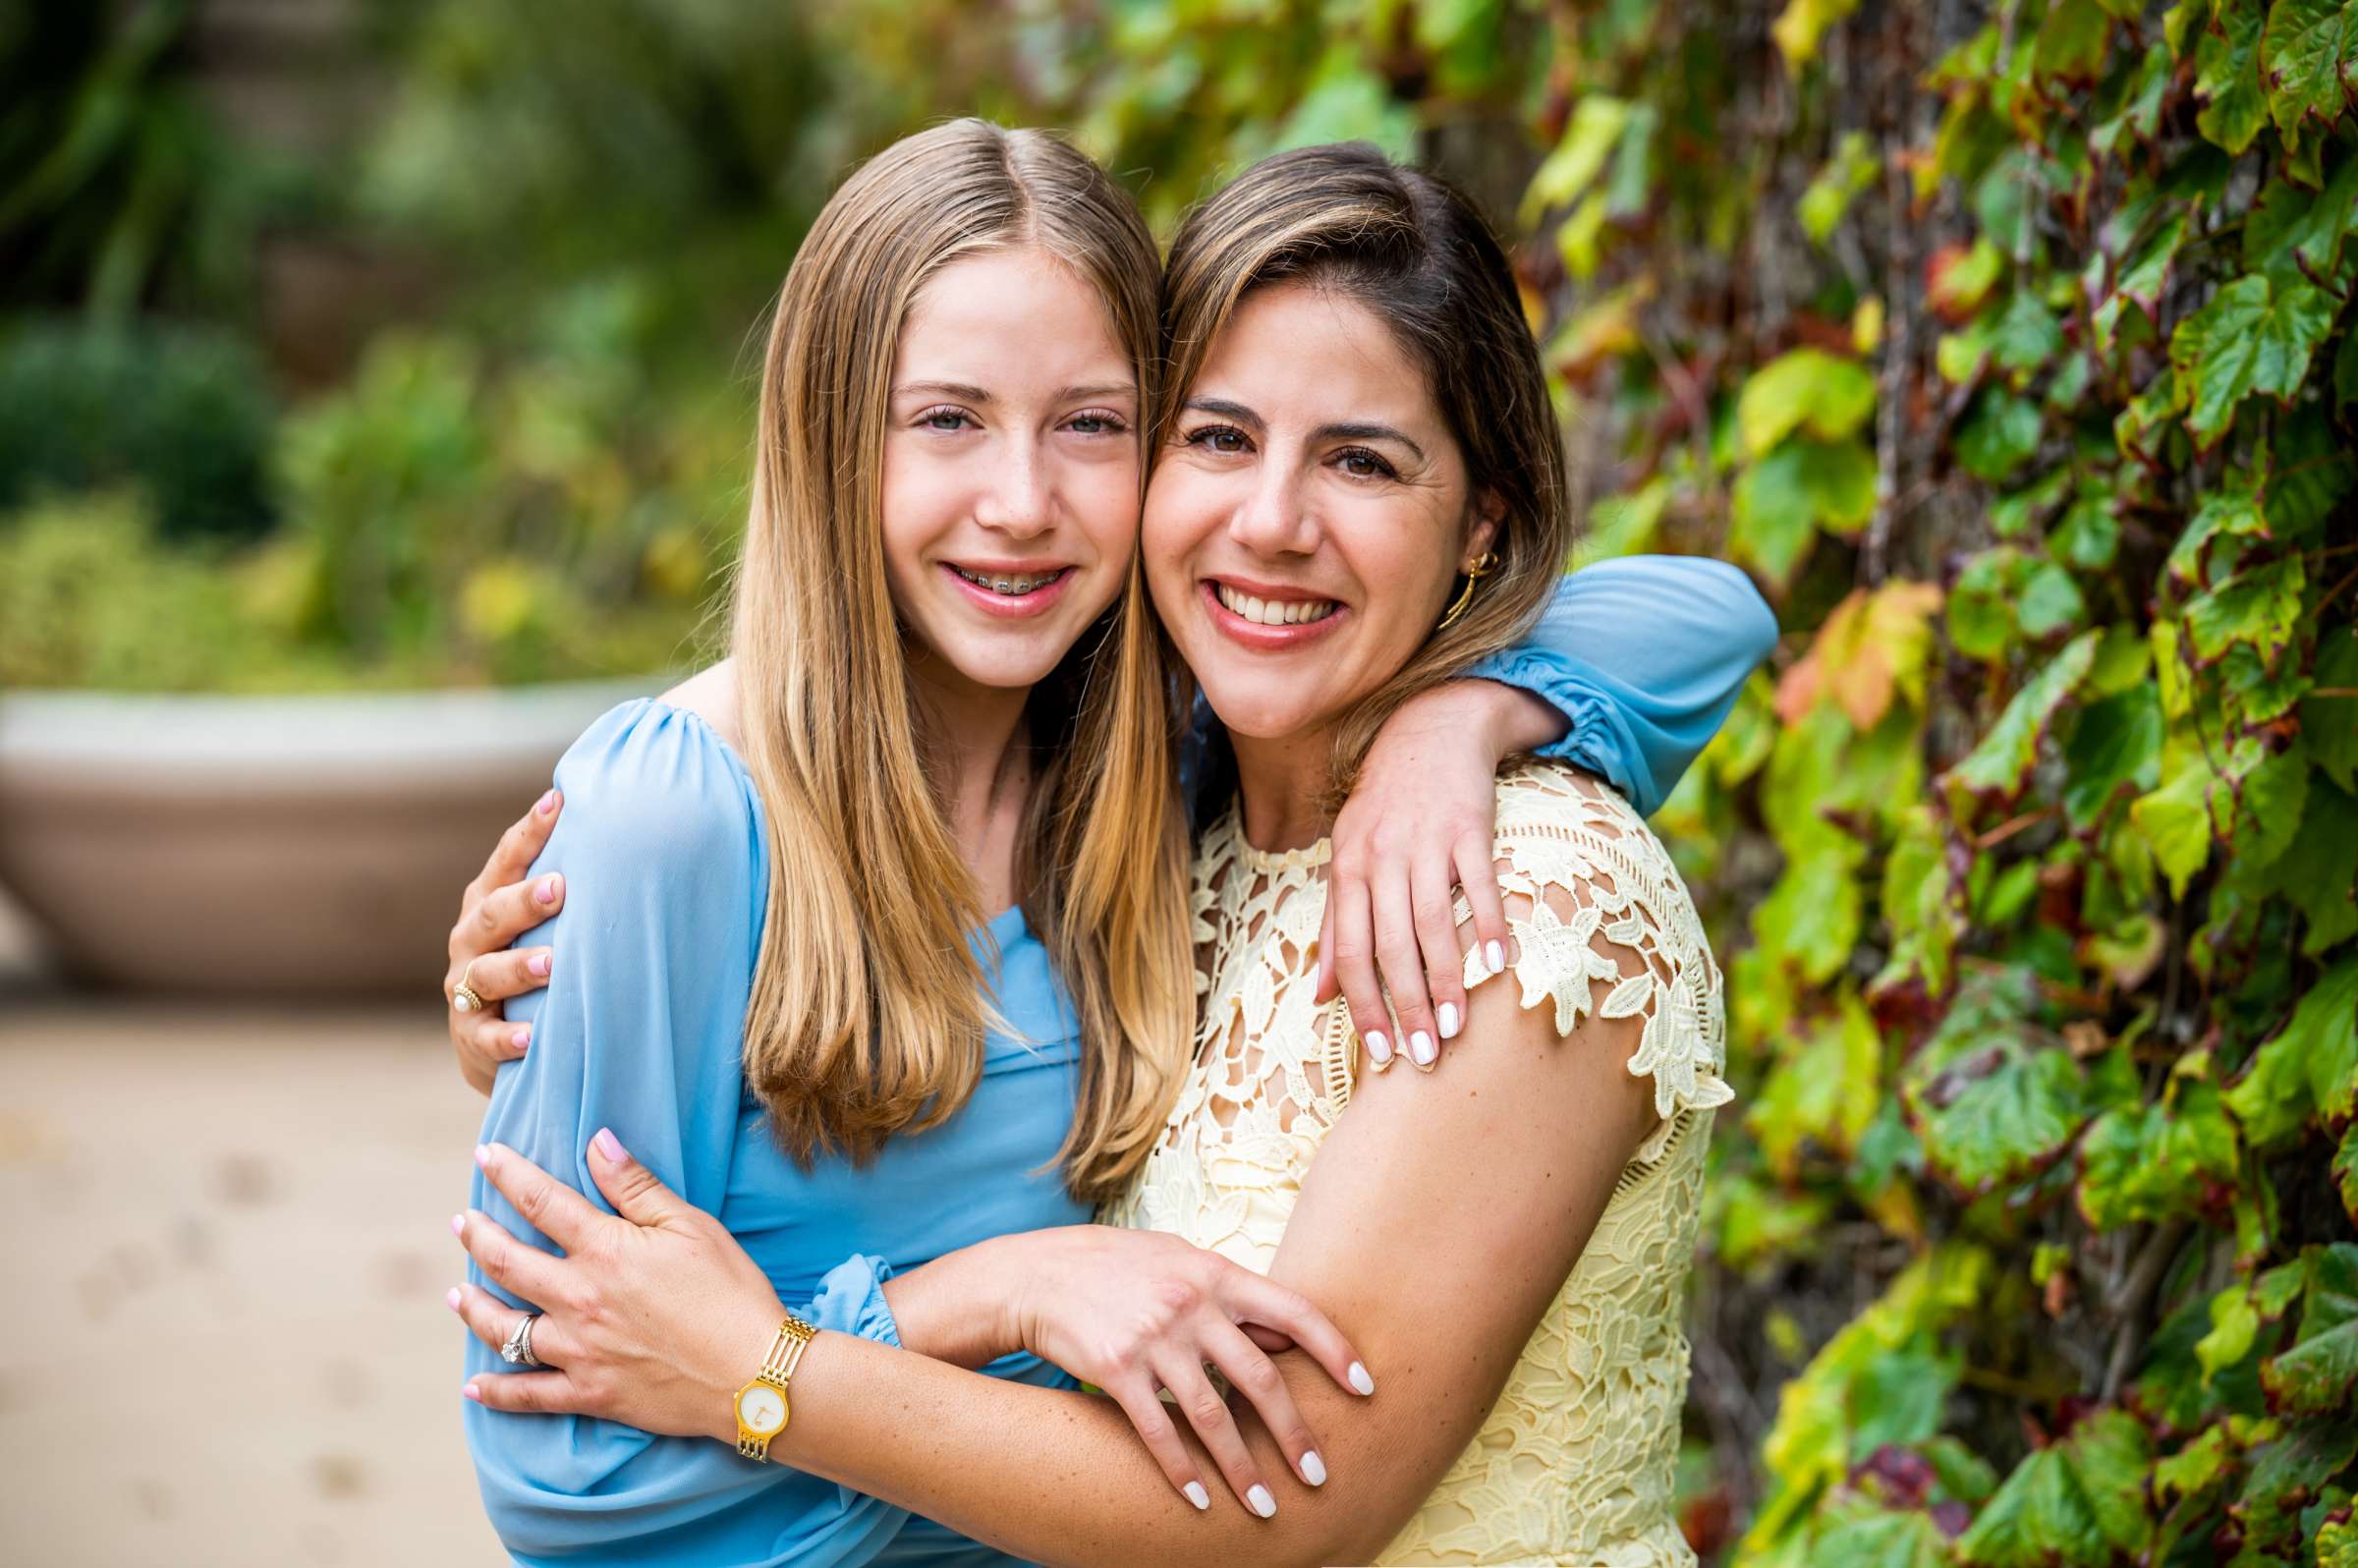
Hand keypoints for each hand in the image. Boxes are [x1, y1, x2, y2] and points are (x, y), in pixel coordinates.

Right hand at [446, 790, 566, 1094]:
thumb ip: (569, 885)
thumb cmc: (534, 962)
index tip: (560, 802)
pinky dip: (508, 1038)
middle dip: (524, 900)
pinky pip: (486, 1037)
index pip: (506, 860)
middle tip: (559, 888)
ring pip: (487, 972)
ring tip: (553, 963)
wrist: (498, 1043)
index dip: (530, 832)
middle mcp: (472, 939)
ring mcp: (466, 988)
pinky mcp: (471, 1037)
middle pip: (492, 912)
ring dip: (520, 967)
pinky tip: (532, 1036)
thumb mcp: (544, 922)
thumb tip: (626, 827)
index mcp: (490, 901)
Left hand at [449, 1133, 784, 1443]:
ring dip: (474, 1308)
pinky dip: (497, 1391)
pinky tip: (474, 1386)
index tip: (486, 1155)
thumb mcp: (690, 1226)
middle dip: (478, 1237)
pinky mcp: (590, 1394)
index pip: (542, 1201)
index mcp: (605, 1251)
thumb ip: (636, 1185)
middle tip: (461, 1223)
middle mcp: (578, 1299)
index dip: (508, 1174)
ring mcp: (578, 1351)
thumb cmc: (730, 1291)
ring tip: (457, 1294)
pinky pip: (529, 1395)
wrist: (753, 1373)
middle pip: (508, 1262)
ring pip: (504, 1329)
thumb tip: (597, 1141)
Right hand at [938, 1226, 1371, 1514]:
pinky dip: (1180, 1469)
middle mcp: (1190, 1304)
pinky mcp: (1116, 1368)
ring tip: (1263, 1507)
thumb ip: (1233, 1296)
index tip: (1366, 1389)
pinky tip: (1198, 1499)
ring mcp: (1153, 1337)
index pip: (1293, 1311)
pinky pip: (1156, 1429)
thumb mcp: (1179, 1261)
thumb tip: (1289, 1337)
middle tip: (1317, 1476)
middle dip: (1292, 1433)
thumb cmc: (1118, 1268)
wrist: (1037, 1274)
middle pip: (1258, 1377)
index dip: (1335, 1350)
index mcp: (1215, 1274)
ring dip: (1241, 1468)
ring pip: (1211, 1414)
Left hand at [1320, 682, 1545, 1069]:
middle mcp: (1381, 858)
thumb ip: (1336, 926)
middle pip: (1390, 947)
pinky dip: (1489, 923)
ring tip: (1458, 1025)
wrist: (1432, 730)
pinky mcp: (1468, 827)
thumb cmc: (1385, 807)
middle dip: (1406, 1006)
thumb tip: (1320, 994)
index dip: (1363, 1006)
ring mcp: (1425, 842)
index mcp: (1347, 870)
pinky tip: (1500, 962)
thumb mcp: (1348, 857)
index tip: (1382, 1051)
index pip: (1351, 953)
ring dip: (1446, 979)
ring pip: (1432, 923)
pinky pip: (1479, 883)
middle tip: (1425, 1053)